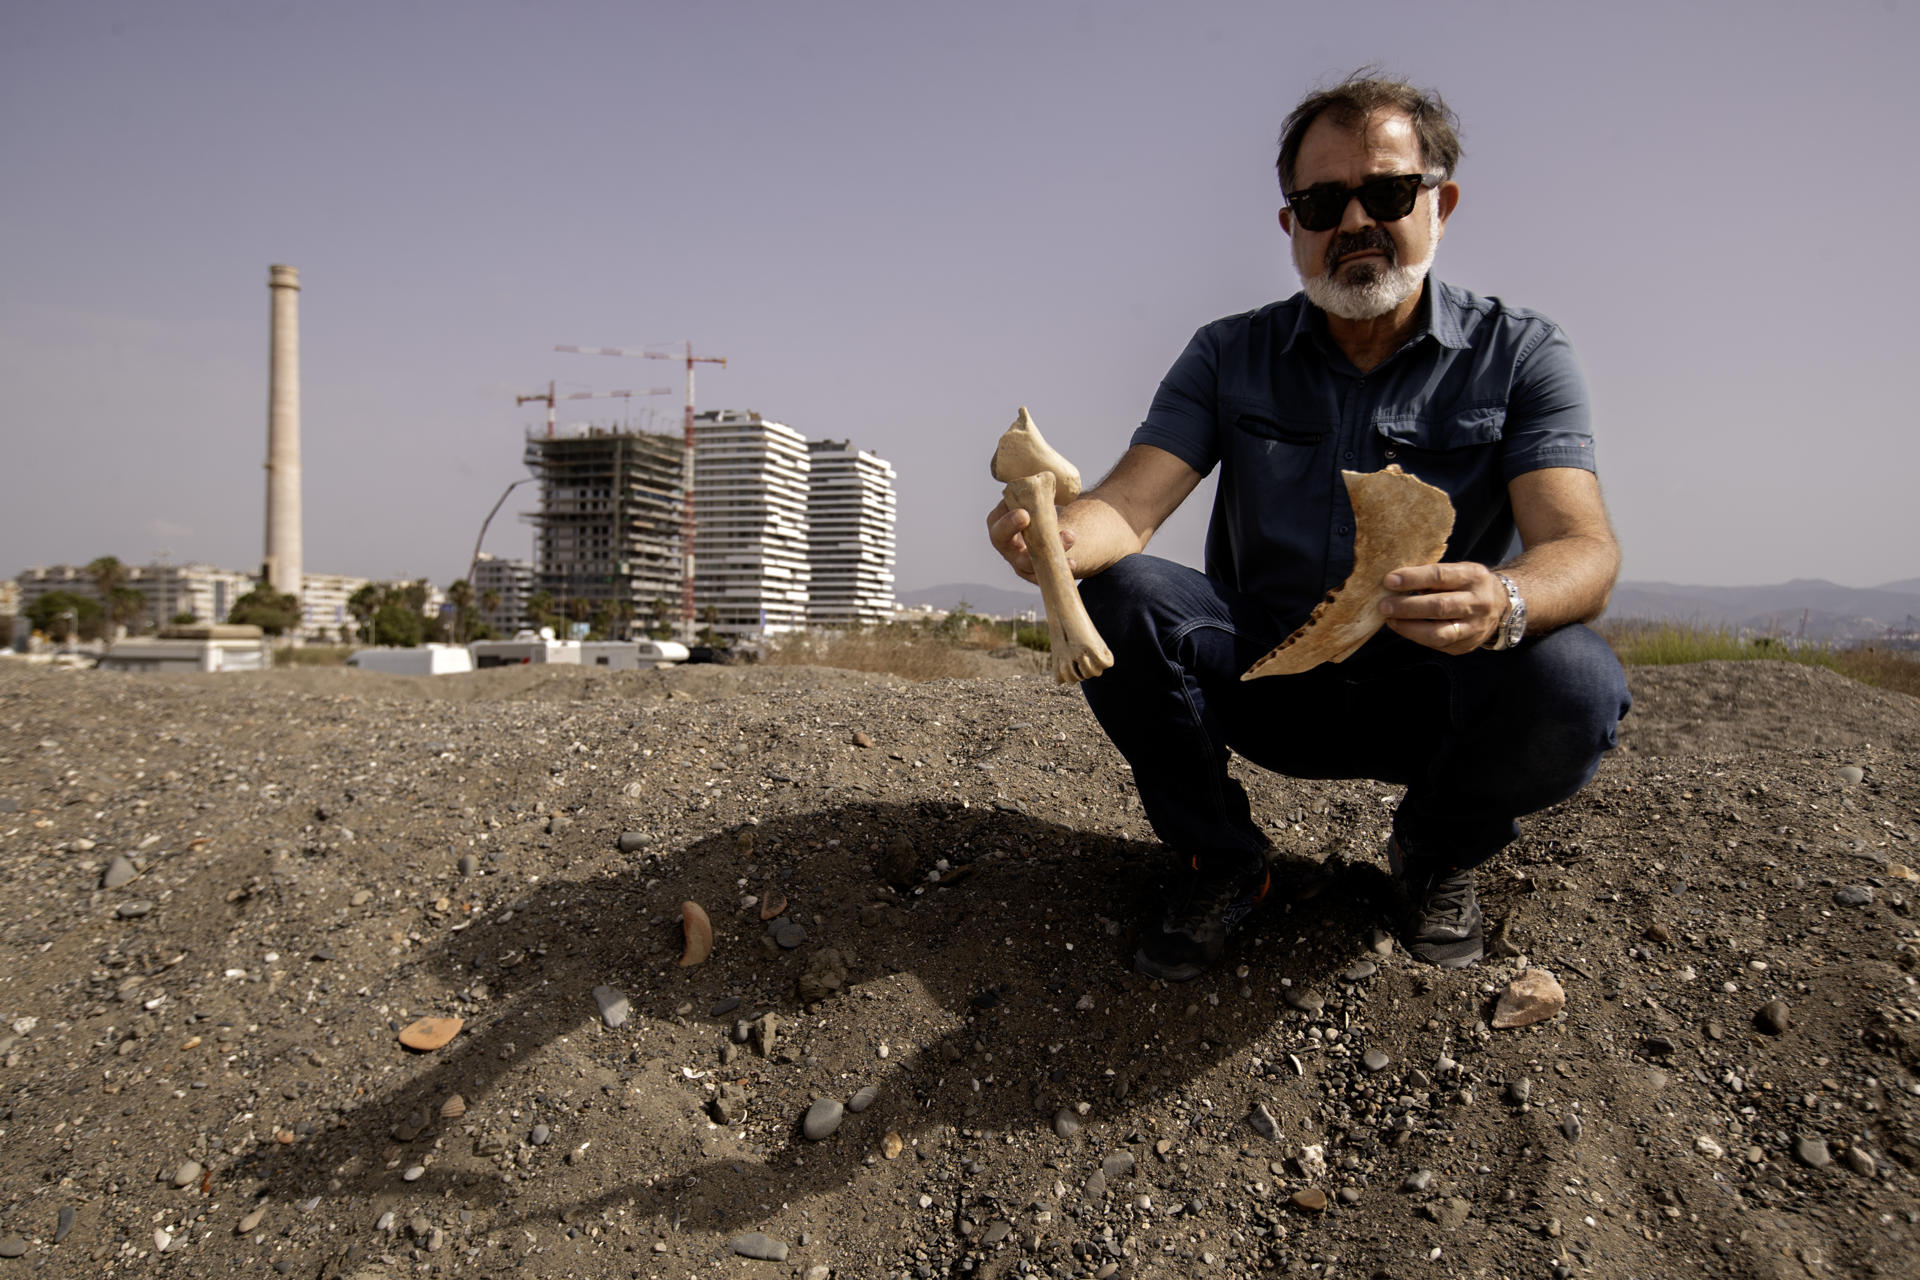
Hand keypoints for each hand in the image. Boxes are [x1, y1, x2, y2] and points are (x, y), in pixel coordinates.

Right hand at [986, 498, 1075, 584]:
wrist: (1050, 536)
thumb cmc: (1038, 513)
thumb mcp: (1035, 500)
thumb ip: (1037, 490)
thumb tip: (1048, 475)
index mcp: (1000, 522)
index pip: (997, 520)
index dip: (1007, 517)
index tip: (1024, 512)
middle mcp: (1005, 544)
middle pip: (1002, 539)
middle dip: (1012, 527)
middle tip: (1027, 516)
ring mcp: (1018, 562)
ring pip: (1026, 560)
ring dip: (1047, 550)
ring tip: (1069, 537)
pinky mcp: (1034, 574)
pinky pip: (1044, 574)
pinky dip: (1059, 567)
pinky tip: (1072, 562)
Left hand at [1377, 562, 1507, 653]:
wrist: (1502, 606)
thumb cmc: (1468, 584)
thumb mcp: (1458, 571)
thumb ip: (1432, 577)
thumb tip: (1394, 582)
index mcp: (1473, 577)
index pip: (1440, 576)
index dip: (1413, 579)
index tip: (1389, 580)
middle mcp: (1478, 603)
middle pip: (1439, 606)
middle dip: (1407, 607)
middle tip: (1384, 605)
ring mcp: (1474, 628)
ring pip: (1438, 633)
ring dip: (1409, 627)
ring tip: (1390, 620)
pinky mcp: (1466, 645)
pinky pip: (1438, 644)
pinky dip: (1416, 636)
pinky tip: (1403, 628)